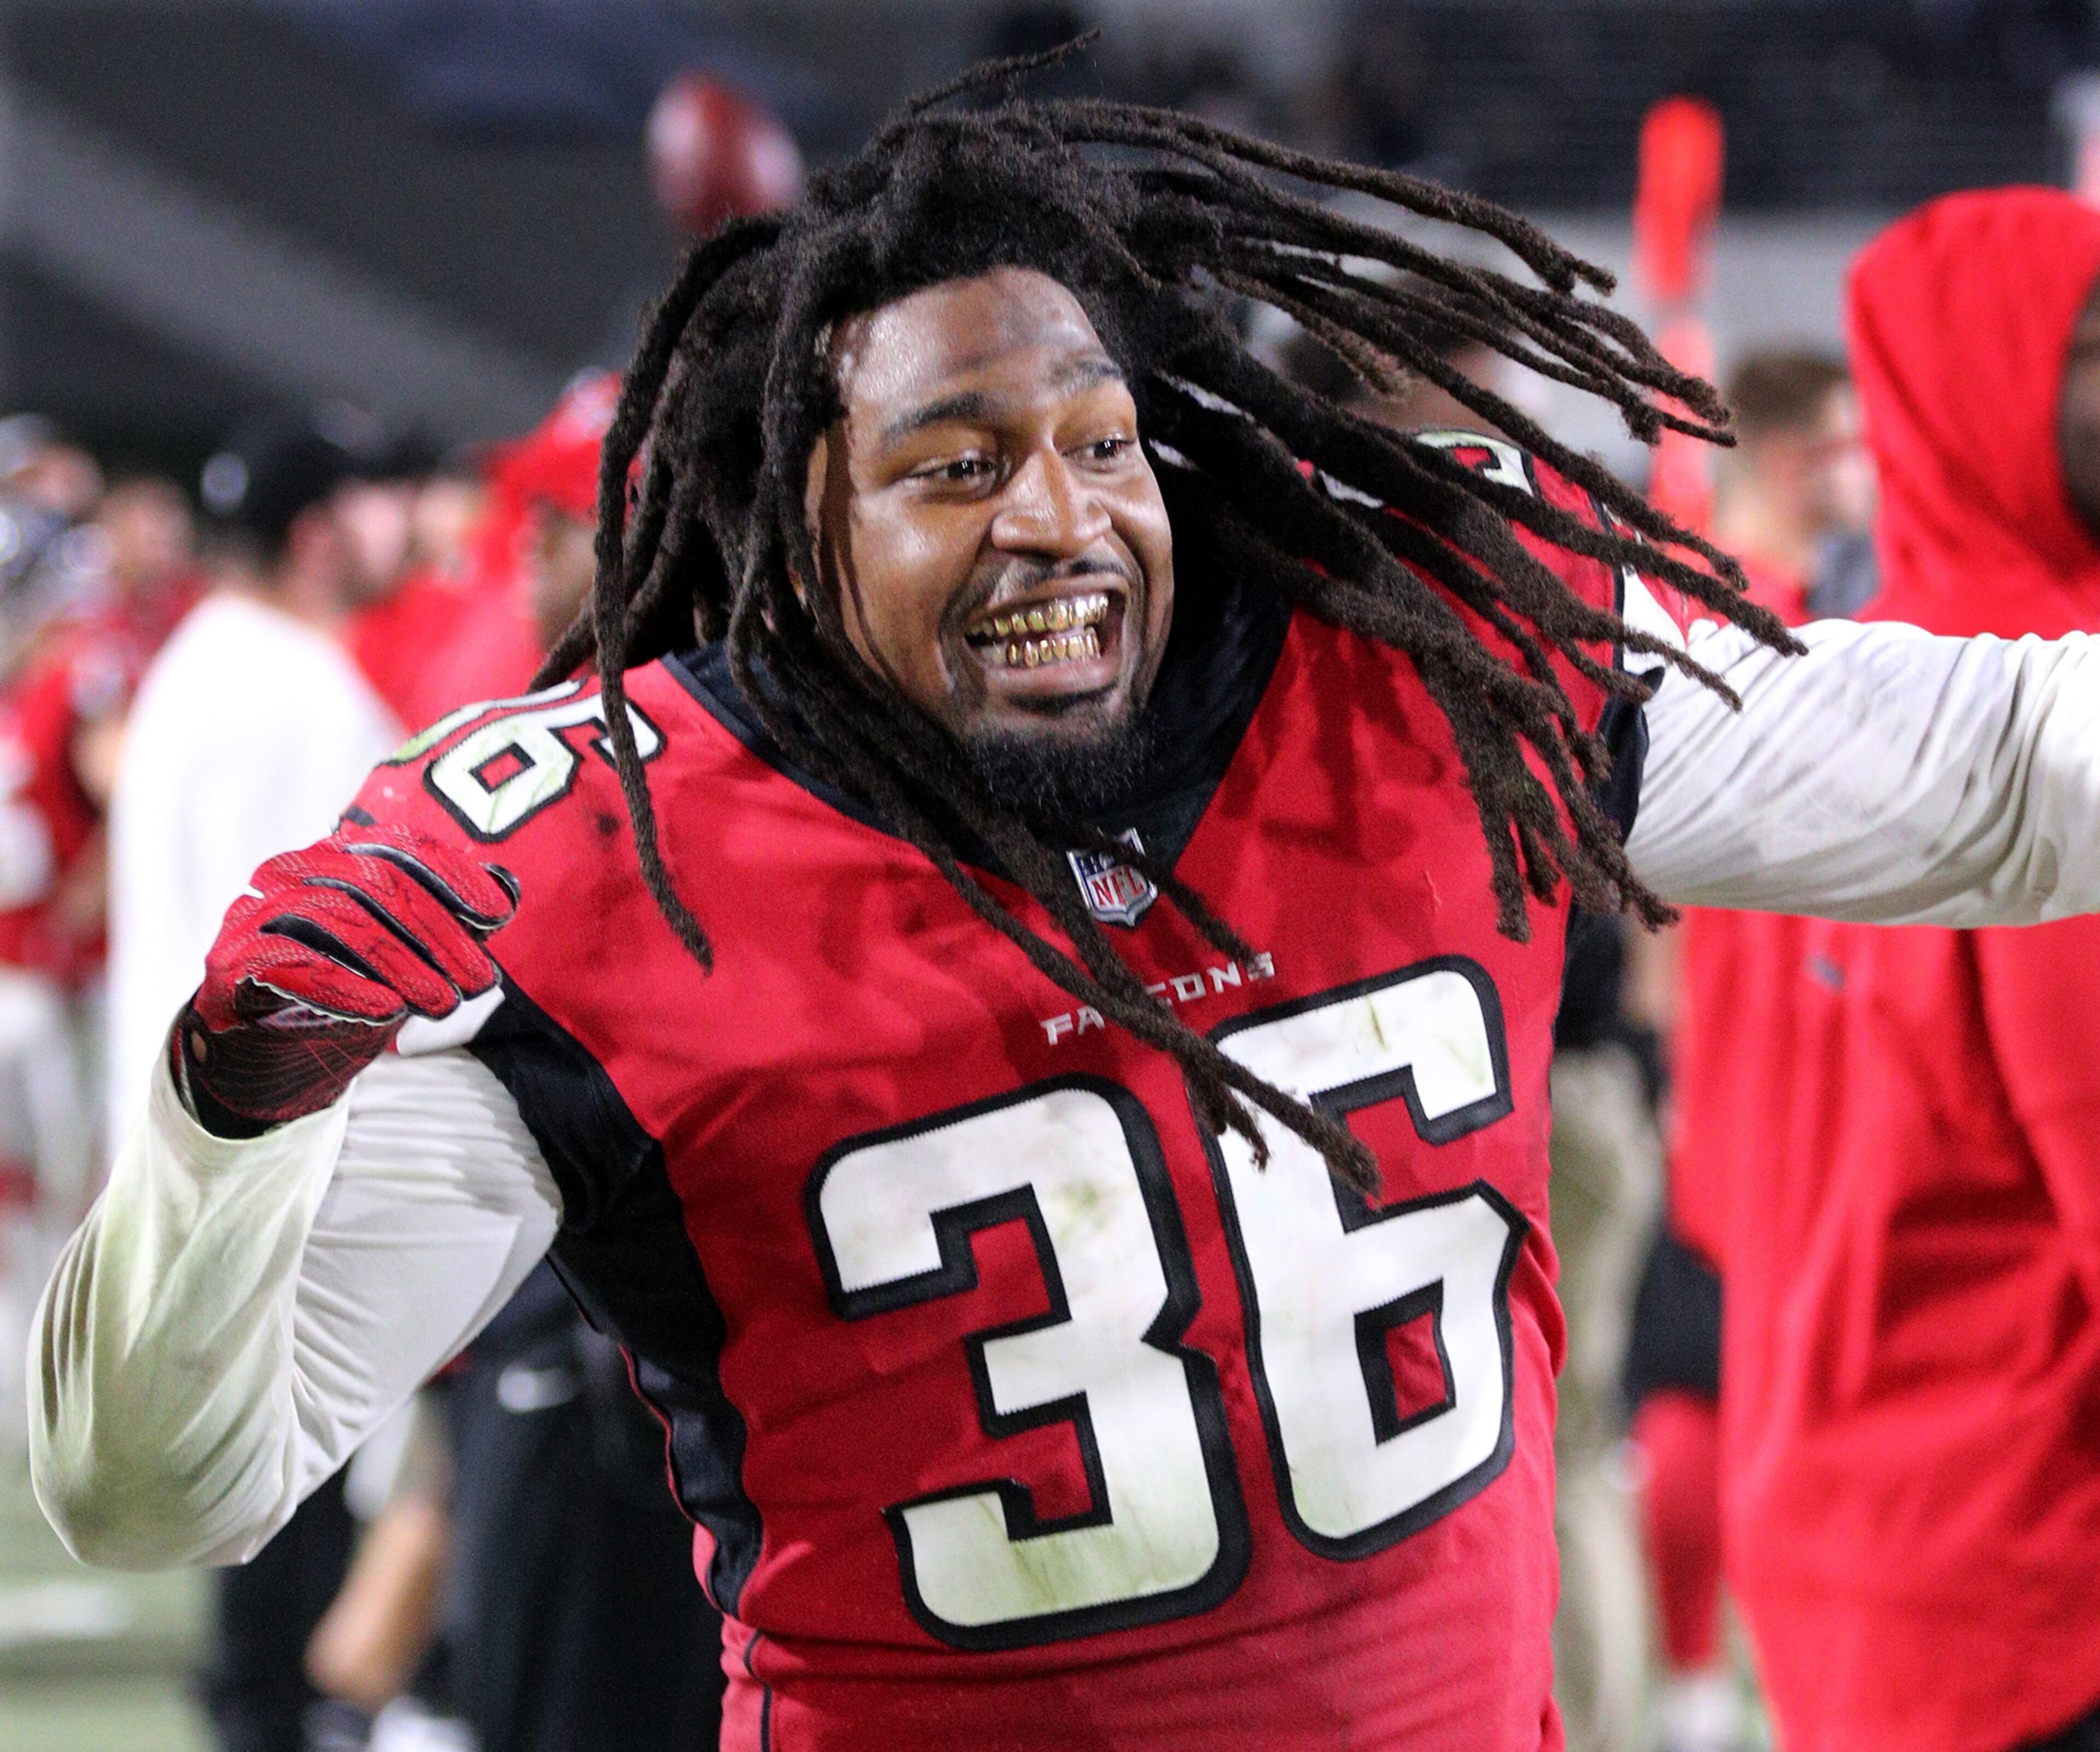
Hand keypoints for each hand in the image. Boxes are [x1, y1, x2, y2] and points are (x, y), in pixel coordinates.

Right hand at [174, 824, 516, 1132]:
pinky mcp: (231, 959)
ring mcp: (256, 912)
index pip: (401, 848)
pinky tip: (388, 1012)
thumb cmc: (344, 985)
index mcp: (337, 857)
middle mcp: (294, 872)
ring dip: (402, 964)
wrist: (262, 1045)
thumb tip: (506, 892)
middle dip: (438, 933)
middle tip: (479, 981)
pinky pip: (294, 964)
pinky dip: (347, 987)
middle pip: (376, 885)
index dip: (453, 877)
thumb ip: (446, 919)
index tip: (497, 915)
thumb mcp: (405, 951)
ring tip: (444, 1003)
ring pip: (339, 921)